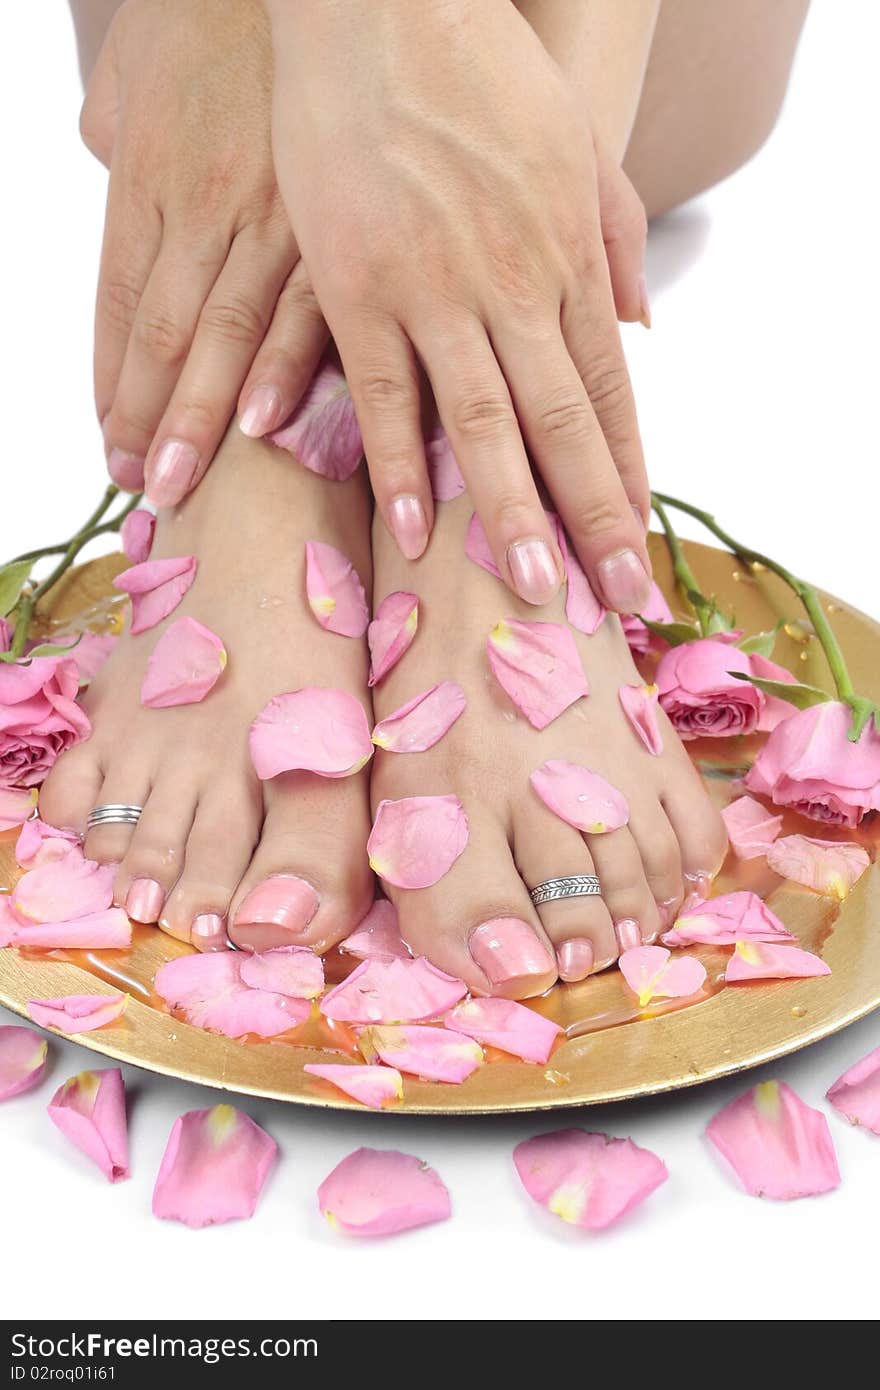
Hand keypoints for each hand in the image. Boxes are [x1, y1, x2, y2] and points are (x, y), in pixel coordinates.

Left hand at [81, 0, 326, 502]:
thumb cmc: (214, 13)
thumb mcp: (137, 66)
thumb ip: (118, 130)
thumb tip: (104, 158)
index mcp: (149, 176)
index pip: (119, 304)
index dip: (111, 382)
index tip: (110, 442)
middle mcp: (203, 208)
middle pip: (165, 336)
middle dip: (149, 421)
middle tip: (144, 489)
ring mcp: (273, 220)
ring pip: (226, 338)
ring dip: (202, 419)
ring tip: (187, 482)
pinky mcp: (341, 223)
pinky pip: (310, 310)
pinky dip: (285, 372)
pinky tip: (266, 425)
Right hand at [266, 0, 650, 610]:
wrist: (387, 3)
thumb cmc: (483, 72)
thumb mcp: (575, 145)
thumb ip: (613, 240)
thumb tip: (644, 326)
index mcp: (568, 256)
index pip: (609, 391)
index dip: (625, 473)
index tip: (636, 540)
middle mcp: (512, 285)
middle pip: (563, 425)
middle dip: (593, 518)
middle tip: (614, 601)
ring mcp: (433, 288)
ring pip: (480, 423)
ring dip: (508, 515)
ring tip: (531, 591)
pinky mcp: (355, 283)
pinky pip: (377, 392)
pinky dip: (395, 464)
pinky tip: (412, 531)